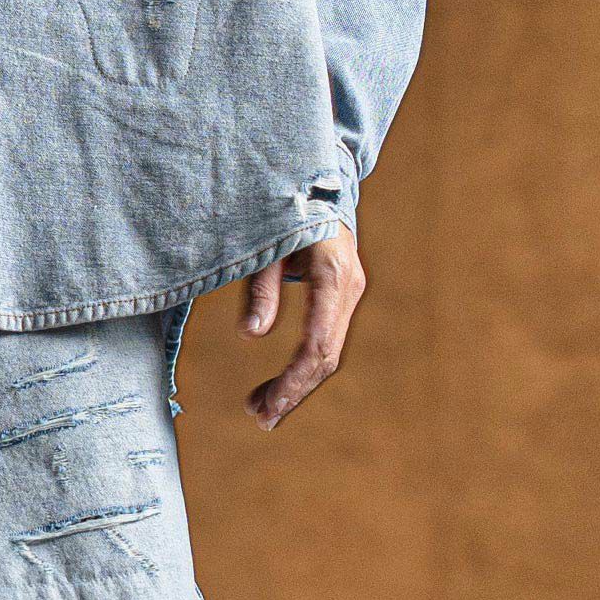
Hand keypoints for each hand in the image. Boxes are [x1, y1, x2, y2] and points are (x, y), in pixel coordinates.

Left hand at [238, 227, 365, 431]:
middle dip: (293, 393)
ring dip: (296, 386)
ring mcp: (348, 293)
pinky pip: (324, 342)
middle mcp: (348, 288)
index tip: (268, 406)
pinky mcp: (340, 297)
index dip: (292, 381)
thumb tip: (251, 335)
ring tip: (262, 411)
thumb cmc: (287, 207)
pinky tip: (278, 388)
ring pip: (328, 355)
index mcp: (333, 276)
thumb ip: (261, 289)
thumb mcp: (268, 243)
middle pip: (325, 358)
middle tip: (259, 419)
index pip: (317, 344)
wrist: (318, 180)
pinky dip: (301, 369)